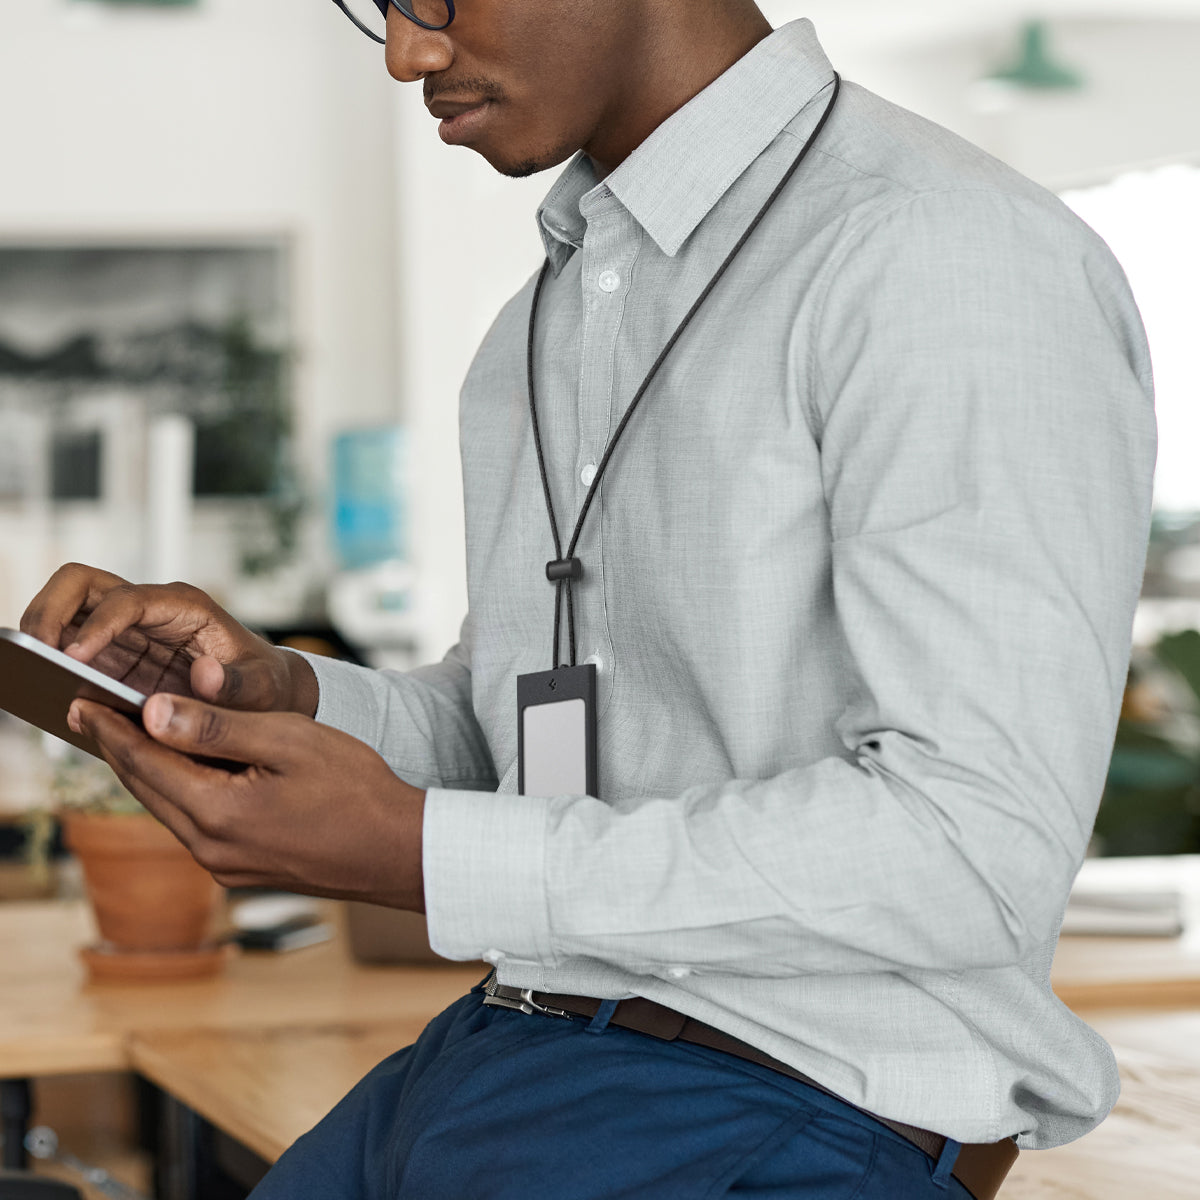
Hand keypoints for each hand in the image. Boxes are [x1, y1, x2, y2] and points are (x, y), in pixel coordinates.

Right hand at [21, 562, 316, 716]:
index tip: (73, 659)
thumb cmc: (264, 683)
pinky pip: (67, 646)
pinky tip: (45, 693)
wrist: (264, 692)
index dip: (97, 627)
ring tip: (28, 673)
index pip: (126, 600)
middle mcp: (148, 608)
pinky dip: (49, 663)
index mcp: (184, 606)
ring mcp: (124, 629)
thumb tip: (205, 676)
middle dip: (49, 611)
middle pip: (79, 583)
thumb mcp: (263, 687)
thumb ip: (239, 685)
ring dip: (40, 634)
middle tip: (35, 655)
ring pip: (65, 608)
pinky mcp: (111, 655)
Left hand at [68, 693, 424, 909]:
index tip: (85, 703)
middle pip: (147, 790)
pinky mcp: (243, 871)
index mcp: (217, 813)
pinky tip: (187, 773)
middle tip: (92, 714)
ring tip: (131, 737)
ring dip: (150, 772)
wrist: (399, 851)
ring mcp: (226, 867)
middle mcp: (210, 849)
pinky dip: (181, 793)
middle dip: (120, 749)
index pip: (145, 763)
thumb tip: (154, 711)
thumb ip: (218, 727)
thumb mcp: (289, 741)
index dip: (113, 729)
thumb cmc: (356, 789)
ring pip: (169, 809)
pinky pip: (195, 826)